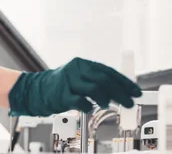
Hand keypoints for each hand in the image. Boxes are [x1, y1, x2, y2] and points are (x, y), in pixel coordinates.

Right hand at [8, 57, 141, 115]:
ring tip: (109, 105)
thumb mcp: (79, 78)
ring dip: (106, 98)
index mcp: (82, 63)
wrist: (35, 91)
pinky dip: (88, 106)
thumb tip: (122, 92)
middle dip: (120, 92)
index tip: (136, 92)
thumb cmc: (62, 86)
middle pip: (103, 79)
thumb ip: (97, 82)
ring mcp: (68, 81)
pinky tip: (90, 108)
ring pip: (94, 88)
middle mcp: (75, 69)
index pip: (108, 71)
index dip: (124, 82)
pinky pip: (80, 101)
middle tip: (129, 103)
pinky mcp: (61, 95)